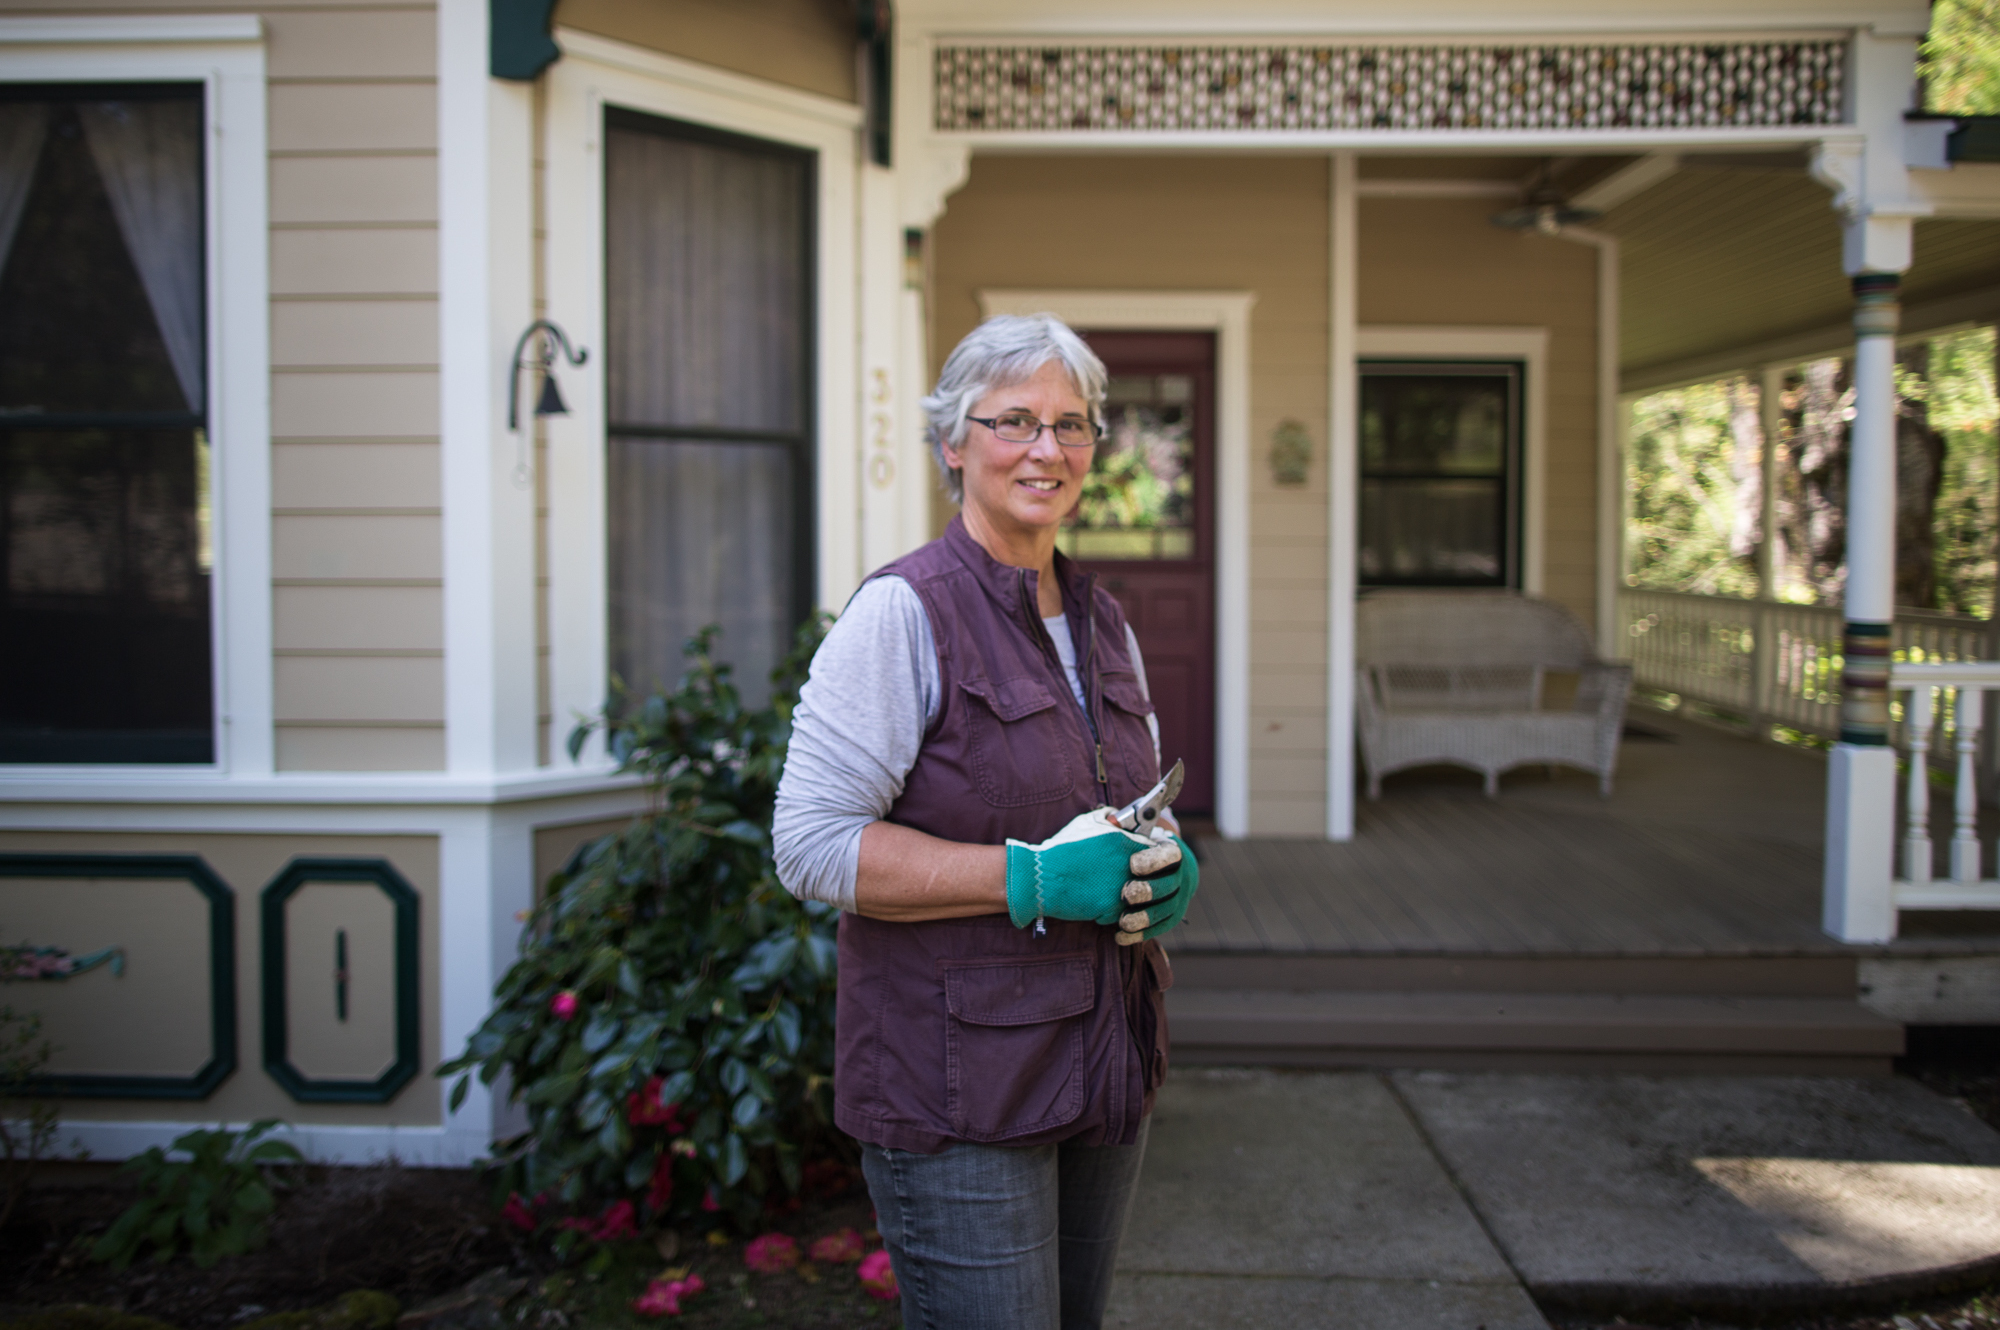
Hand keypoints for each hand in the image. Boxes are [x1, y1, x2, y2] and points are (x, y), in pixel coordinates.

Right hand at [1004, 808, 1155, 928]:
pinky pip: (1126, 913)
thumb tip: (1120, 816)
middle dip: (1148, 879)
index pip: (1162, 852)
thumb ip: (1110, 817)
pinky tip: (1099, 901)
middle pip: (1157, 877)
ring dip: (1134, 897)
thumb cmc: (1062, 848)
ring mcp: (1123, 890)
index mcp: (1127, 843)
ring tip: (1114, 891)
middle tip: (1134, 879)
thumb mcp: (1087, 822)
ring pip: (1142, 898)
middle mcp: (1130, 866)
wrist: (1041, 877)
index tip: (1150, 861)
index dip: (1157, 858)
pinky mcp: (1113, 910)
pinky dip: (1115, 910)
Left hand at [1114, 831, 1198, 943]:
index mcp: (1171, 850)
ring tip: (1123, 921)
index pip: (1170, 855)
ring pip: (1166, 911)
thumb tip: (1106, 819)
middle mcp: (1180, 876)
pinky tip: (1120, 936)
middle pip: (1170, 885)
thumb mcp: (1131, 833)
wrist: (1158, 869)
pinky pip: (1159, 929)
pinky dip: (1140, 935)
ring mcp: (1179, 898)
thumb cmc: (1136, 846)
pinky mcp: (1171, 918)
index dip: (1154, 860)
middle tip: (1126, 894)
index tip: (1133, 864)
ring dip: (1144, 918)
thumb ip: (1120, 827)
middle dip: (1148, 891)